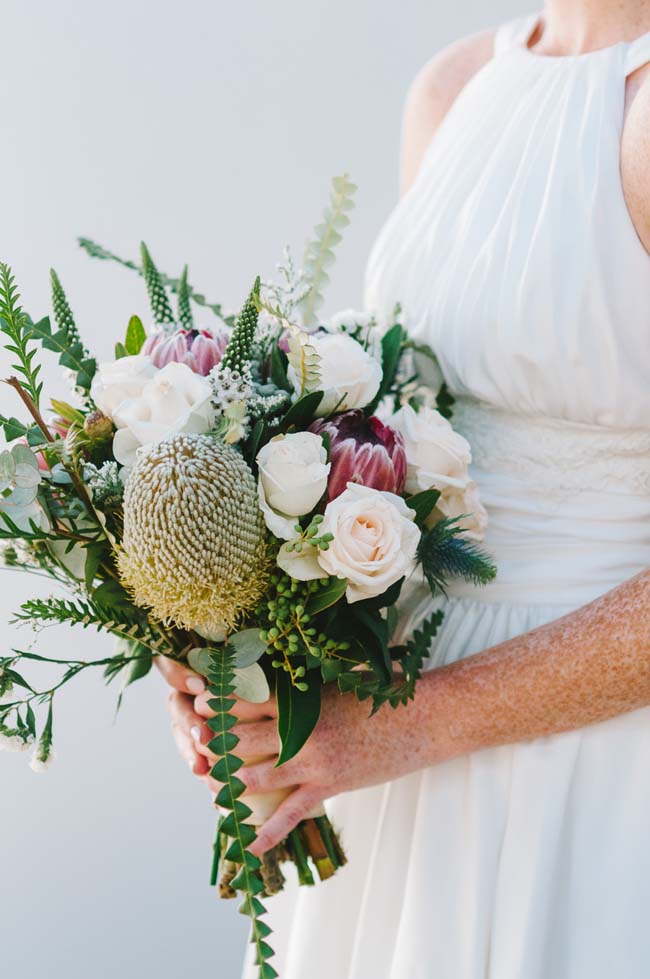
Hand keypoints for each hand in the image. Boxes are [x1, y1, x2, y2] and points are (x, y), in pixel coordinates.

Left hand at [159, 656, 445, 855]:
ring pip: (256, 775)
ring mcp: (313, 759)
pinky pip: (291, 813)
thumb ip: (308, 680)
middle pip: (241, 737)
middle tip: (191, 747)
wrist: (422, 717)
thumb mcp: (340, 678)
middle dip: (212, 743)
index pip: (246, 698)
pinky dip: (268, 833)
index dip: (217, 702)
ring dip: (229, 783)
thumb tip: (282, 671)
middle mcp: (299, 728)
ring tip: (208, 787)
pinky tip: (248, 847)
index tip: (195, 702)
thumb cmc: (382, 693)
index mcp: (300, 697)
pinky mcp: (329, 784)